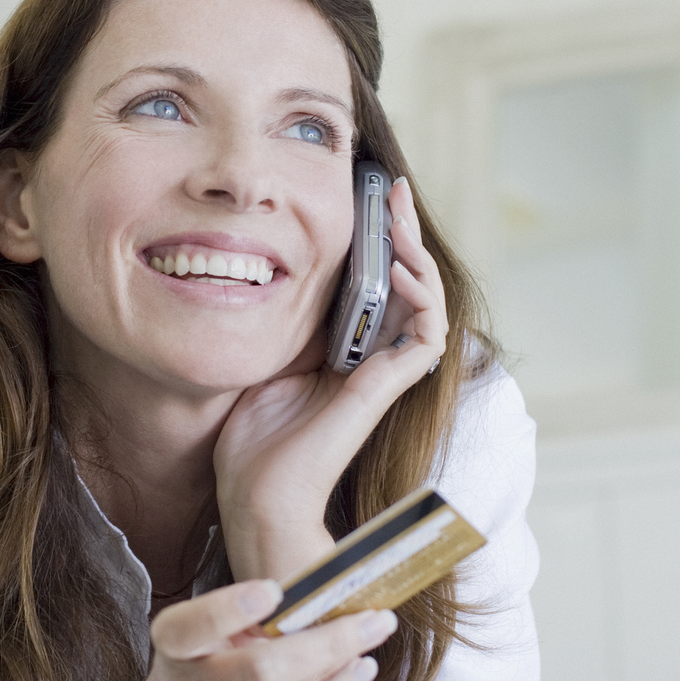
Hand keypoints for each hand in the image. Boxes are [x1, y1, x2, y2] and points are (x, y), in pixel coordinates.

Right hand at [130, 579, 395, 680]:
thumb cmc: (206, 674)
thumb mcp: (211, 639)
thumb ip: (253, 619)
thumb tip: (330, 594)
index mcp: (174, 648)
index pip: (190, 627)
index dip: (230, 608)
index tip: (276, 591)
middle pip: (258, 671)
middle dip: (327, 646)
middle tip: (371, 626)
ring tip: (365, 668)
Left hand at [213, 176, 448, 579]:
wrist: (256, 492)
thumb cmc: (252, 438)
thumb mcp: (264, 357)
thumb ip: (281, 321)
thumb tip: (262, 268)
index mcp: (343, 350)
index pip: (378, 283)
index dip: (381, 239)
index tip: (373, 196)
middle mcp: (370, 357)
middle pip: (408, 283)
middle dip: (404, 231)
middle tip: (395, 189)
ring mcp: (382, 372)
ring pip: (428, 302)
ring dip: (419, 256)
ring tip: (398, 221)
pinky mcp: (387, 388)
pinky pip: (428, 335)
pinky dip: (423, 299)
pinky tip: (401, 270)